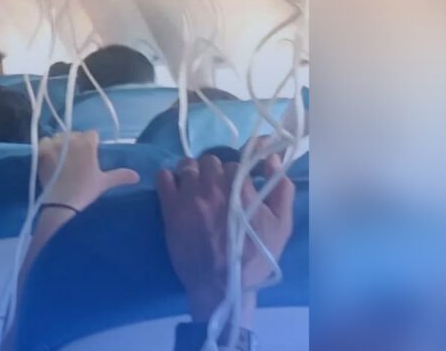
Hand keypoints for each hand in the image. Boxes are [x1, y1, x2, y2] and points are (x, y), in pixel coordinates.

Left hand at [37, 130, 139, 211]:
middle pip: (75, 134)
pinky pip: (44, 141)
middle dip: (76, 142)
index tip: (90, 152)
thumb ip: (120, 175)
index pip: (91, 134)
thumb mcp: (104, 182)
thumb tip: (137, 175)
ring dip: (61, 143)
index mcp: (88, 144)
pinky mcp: (42, 150)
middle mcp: (72, 139)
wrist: (62, 203)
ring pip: (59, 137)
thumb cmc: (85, 191)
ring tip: (62, 157)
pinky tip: (49, 156)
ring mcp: (56, 144)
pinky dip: (46, 146)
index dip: (91, 142)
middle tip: (76, 157)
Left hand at [156, 154, 294, 321]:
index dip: (235, 174)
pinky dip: (169, 179)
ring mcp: (190, 196)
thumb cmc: (255, 258)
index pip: (236, 163)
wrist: (222, 286)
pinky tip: (175, 191)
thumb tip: (273, 159)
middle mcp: (214, 187)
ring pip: (187, 165)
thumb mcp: (282, 225)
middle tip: (214, 189)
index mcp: (240, 189)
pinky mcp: (170, 207)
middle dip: (213, 172)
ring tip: (194, 189)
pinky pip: (163, 177)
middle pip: (210, 161)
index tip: (234, 186)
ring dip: (192, 173)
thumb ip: (281, 188)